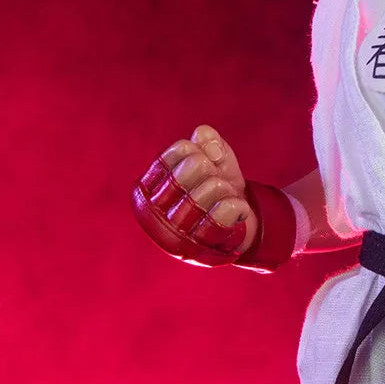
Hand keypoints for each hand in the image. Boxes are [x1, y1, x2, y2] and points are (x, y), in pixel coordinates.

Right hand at [132, 124, 257, 266]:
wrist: (234, 227)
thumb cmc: (214, 188)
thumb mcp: (213, 159)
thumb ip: (207, 142)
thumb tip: (205, 137)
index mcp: (147, 187)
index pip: (181, 150)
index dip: (201, 151)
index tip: (205, 163)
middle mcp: (154, 211)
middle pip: (194, 167)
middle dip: (213, 169)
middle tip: (214, 181)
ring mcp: (176, 232)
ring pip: (211, 188)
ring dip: (226, 189)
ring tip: (222, 198)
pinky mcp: (200, 246)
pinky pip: (224, 211)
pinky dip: (237, 205)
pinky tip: (235, 209)